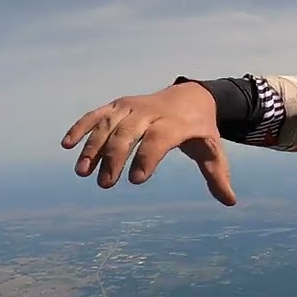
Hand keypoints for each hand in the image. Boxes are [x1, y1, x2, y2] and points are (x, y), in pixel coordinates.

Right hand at [60, 81, 236, 204]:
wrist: (192, 96)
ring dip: (92, 147)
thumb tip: (230, 201)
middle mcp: (150, 112)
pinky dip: (80, 127)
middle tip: (105, 185)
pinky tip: (66, 145)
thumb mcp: (212, 150)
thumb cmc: (200, 129)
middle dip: (114, 159)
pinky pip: (96, 115)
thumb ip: (217, 175)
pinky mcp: (118, 105)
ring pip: (107, 125)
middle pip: (127, 133)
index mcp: (174, 124)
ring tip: (82, 172)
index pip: (158, 140)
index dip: (147, 158)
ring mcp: (131, 107)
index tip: (135, 181)